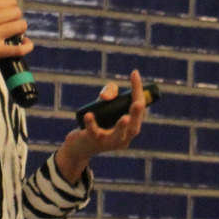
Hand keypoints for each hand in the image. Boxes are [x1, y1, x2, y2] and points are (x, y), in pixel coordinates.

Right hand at [0, 0, 31, 83]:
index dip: (12, 9)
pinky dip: (26, 47)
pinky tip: (26, 46)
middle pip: (17, 13)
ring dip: (21, 32)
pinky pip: (18, 48)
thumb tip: (7, 11)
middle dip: (17, 20)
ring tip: (15, 37)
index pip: (9, 1)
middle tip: (11, 28)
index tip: (8, 16)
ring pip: (20, 27)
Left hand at [55, 69, 147, 183]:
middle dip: (137, 115)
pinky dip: (91, 123)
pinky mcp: (93, 141)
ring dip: (121, 127)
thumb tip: (105, 95)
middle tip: (138, 103)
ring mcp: (109, 142)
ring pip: (118, 136)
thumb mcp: (105, 104)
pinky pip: (94, 132)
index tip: (134, 73)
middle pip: (134, 128)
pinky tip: (89, 115)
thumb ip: (110, 91)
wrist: (79, 146)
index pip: (139, 110)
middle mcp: (123, 138)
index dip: (138, 91)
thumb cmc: (98, 122)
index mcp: (130, 128)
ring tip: (125, 118)